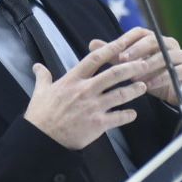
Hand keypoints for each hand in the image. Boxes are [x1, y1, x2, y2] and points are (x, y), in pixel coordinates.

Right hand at [24, 32, 150, 149]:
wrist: (42, 139)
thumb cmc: (40, 115)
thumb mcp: (40, 92)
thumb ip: (43, 77)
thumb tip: (37, 66)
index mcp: (73, 80)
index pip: (95, 59)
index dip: (110, 49)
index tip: (123, 43)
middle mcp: (85, 90)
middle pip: (113, 74)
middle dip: (131, 68)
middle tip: (144, 64)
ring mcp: (93, 107)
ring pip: (120, 94)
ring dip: (134, 90)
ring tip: (144, 86)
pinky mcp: (98, 124)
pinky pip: (118, 117)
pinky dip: (127, 115)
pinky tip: (133, 114)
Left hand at [89, 28, 181, 107]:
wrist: (171, 96)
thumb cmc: (150, 78)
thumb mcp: (129, 68)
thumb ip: (113, 55)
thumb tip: (92, 43)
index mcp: (155, 40)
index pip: (140, 33)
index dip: (128, 40)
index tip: (115, 51)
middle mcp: (170, 44)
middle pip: (154, 40)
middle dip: (137, 50)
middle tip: (123, 60)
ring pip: (165, 56)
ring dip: (149, 65)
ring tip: (135, 75)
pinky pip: (177, 71)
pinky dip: (162, 77)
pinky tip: (149, 85)